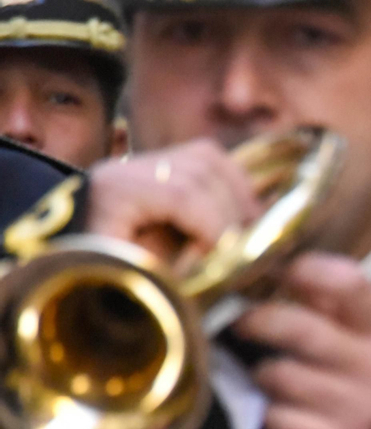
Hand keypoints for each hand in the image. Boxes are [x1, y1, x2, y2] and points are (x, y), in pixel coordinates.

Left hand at [86, 139, 260, 261]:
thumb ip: (171, 263)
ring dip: (237, 197)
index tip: (224, 257)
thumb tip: (218, 260)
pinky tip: (240, 212)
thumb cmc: (95, 268)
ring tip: (242, 232)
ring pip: (212, 159)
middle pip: (202, 172)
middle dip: (228, 214)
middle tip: (234, 250)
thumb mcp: (127, 270)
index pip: (181, 193)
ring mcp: (146, 159)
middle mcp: (130, 165)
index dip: (213, 225)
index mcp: (116, 189)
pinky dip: (233, 184)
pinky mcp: (161, 162)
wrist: (70, 249)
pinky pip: (212, 160)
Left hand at [233, 252, 370, 428]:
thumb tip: (298, 281)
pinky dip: (274, 417)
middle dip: (257, 319)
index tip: (278, 269)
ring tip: (276, 379)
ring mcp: (354, 408)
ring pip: (277, 374)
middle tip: (242, 320)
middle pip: (298, 327)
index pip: (350, 283)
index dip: (305, 269)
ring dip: (265, 375)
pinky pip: (277, 419)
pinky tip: (287, 417)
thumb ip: (355, 319)